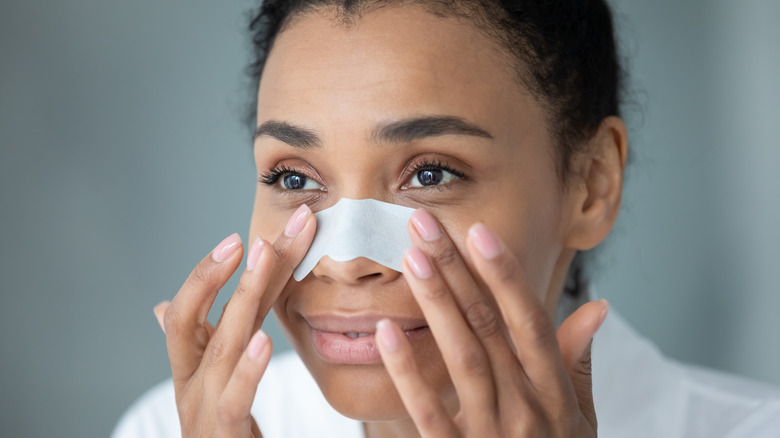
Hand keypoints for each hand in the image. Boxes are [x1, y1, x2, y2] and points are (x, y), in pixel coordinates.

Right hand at [152, 205, 315, 437]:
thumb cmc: (221, 431)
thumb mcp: (216, 381)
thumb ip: (208, 341)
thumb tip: (162, 307)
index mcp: (191, 362)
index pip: (208, 305)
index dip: (227, 267)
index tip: (262, 231)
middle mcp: (191, 379)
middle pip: (198, 314)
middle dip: (223, 268)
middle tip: (257, 228)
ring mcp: (201, 406)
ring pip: (220, 345)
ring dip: (242, 294)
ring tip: (262, 254)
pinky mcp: (223, 435)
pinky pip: (233, 399)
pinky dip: (248, 369)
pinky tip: (264, 341)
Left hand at [375, 209, 607, 436]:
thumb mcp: (581, 418)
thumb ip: (579, 361)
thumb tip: (598, 307)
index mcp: (555, 391)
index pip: (530, 321)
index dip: (505, 275)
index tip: (479, 231)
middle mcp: (526, 407)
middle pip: (488, 327)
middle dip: (455, 271)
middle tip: (423, 224)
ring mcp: (492, 433)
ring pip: (462, 358)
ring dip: (436, 305)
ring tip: (411, 259)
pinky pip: (428, 412)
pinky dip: (407, 372)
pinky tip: (385, 332)